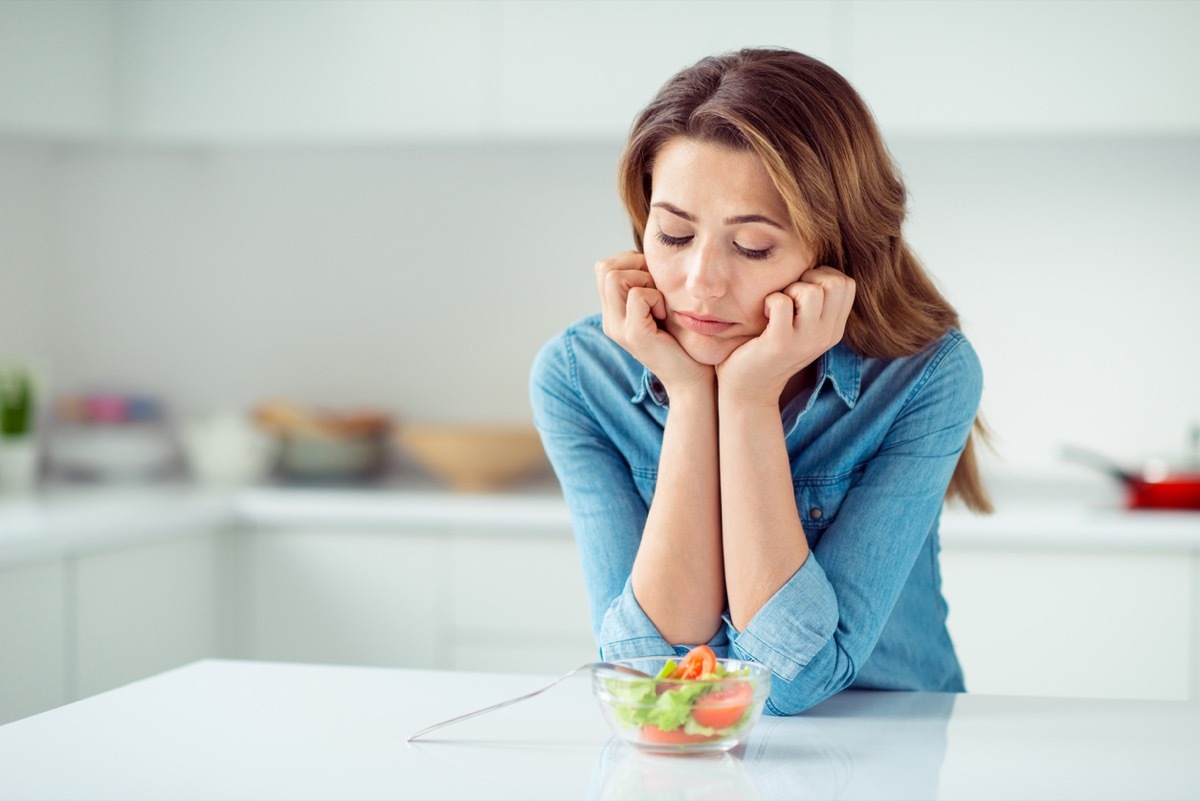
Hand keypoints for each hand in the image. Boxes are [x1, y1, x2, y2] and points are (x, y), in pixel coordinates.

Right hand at [595, 251, 712, 393]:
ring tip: (661, 303)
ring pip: (616, 277)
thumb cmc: (684, 340)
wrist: (693, 379)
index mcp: (613, 313)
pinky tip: (666, 314)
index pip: (604, 268)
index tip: (654, 281)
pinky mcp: (634, 335)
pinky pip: (638, 295)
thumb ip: (648, 285)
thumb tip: (649, 257)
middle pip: (605, 268)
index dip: (630, 262)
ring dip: (645, 280)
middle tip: (658, 289)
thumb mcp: (661, 306)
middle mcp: (610, 320)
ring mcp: (618, 328)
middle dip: (636, 267)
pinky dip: (656, 297)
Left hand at [716, 266, 855, 406]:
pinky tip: (763, 314)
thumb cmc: (769, 347)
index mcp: (833, 329)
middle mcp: (825, 336)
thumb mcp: (800, 326)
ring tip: (776, 307)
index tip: (801, 288)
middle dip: (809, 278)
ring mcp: (805, 341)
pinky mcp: (780, 343)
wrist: (747, 389)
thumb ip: (814, 303)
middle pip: (836, 283)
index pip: (847, 284)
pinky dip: (769, 300)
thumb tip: (812, 261)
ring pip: (812, 291)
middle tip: (789, 295)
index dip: (823, 275)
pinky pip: (781, 302)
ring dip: (789, 289)